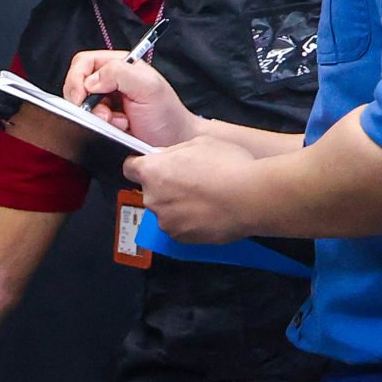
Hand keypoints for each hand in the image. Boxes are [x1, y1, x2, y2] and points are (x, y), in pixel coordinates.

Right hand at [64, 49, 200, 148]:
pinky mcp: (103, 121)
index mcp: (120, 65)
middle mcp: (111, 81)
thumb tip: (90, 81)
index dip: (77, 78)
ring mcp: (106, 102)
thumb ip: (119, 73)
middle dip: (87, 103)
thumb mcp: (149, 87)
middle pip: (77, 85)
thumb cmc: (168, 115)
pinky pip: (87, 123)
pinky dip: (99, 128)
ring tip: (118, 122)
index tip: (81, 97)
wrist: (174, 143)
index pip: (84, 63)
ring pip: (81, 107)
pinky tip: (118, 128)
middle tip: (105, 113)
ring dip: (96, 117)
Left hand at [131, 133, 262, 242]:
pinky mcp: (181, 238)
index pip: (130, 168)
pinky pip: (180, 227)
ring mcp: (166, 221)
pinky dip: (191, 222)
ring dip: (179, 206)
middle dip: (166, 186)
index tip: (154, 166)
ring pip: (166, 210)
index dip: (142, 165)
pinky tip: (210, 213)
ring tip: (206, 198)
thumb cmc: (228, 165)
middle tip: (192, 180)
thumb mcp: (200, 143)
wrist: (250, 197)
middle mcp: (152, 198)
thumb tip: (165, 157)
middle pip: (151, 191)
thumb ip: (175, 151)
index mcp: (152, 171)